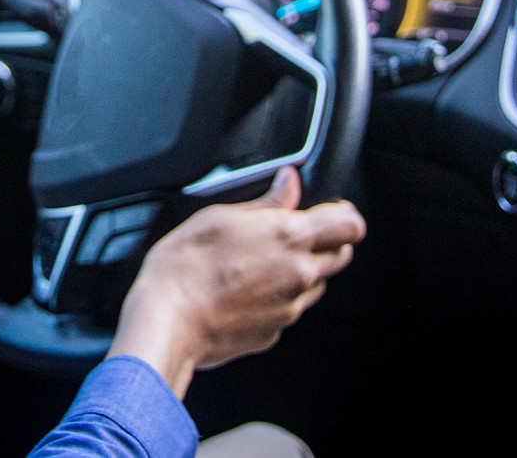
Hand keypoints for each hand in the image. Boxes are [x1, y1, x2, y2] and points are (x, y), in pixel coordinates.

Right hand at [107, 166, 364, 397]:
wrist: (167, 322)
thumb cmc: (185, 267)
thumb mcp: (219, 215)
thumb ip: (265, 201)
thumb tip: (288, 183)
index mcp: (290, 237)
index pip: (350, 225)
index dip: (345, 214)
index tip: (331, 210)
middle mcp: (299, 274)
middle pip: (341, 255)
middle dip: (327, 242)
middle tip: (294, 234)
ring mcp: (290, 308)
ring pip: (317, 283)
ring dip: (303, 271)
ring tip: (263, 264)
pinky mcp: (275, 332)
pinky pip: (291, 308)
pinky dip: (280, 297)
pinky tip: (248, 290)